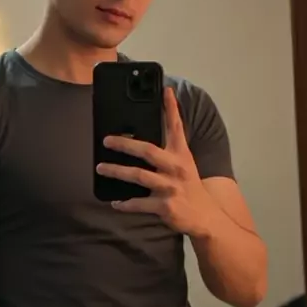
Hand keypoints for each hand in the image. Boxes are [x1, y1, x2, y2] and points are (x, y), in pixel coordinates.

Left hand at [96, 87, 206, 235]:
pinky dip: (125, 204)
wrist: (205, 216)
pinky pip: (139, 204)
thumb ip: (168, 151)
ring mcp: (170, 187)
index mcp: (181, 155)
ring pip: (138, 175)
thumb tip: (143, 140)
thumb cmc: (189, 187)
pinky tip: (115, 203)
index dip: (171, 108)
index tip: (165, 90)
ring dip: (117, 172)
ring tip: (101, 168)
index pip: (176, 127)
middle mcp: (176, 168)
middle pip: (147, 151)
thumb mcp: (184, 164)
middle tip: (107, 140)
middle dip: (125, 144)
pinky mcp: (165, 206)